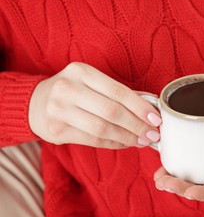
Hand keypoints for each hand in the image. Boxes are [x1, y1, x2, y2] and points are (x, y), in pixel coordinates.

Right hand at [29, 62, 161, 148]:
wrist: (35, 103)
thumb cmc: (72, 91)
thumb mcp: (91, 82)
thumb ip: (118, 93)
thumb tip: (150, 106)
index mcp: (81, 71)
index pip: (118, 91)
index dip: (141, 107)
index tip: (156, 118)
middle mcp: (68, 88)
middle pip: (112, 112)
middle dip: (137, 126)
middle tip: (153, 134)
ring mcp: (59, 110)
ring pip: (103, 129)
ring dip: (127, 137)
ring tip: (142, 141)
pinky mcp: (56, 130)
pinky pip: (93, 140)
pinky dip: (113, 144)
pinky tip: (125, 143)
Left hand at [154, 106, 203, 200]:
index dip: (202, 194)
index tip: (189, 193)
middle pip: (197, 184)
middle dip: (179, 187)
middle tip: (164, 183)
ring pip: (188, 173)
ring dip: (171, 178)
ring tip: (158, 178)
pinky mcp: (202, 145)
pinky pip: (187, 156)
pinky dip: (173, 160)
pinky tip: (162, 162)